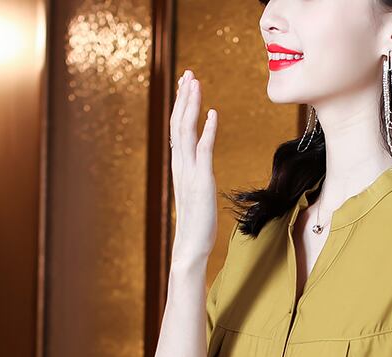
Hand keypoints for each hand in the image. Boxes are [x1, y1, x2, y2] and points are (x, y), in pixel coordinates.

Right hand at [169, 69, 218, 266]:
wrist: (191, 247)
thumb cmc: (197, 226)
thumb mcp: (197, 196)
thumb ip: (198, 179)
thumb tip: (202, 172)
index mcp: (179, 167)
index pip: (178, 130)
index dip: (181, 106)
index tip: (186, 86)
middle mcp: (180, 166)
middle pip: (178, 124)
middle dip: (184, 97)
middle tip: (189, 73)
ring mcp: (189, 173)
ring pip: (186, 131)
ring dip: (191, 105)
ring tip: (195, 83)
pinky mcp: (201, 182)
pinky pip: (203, 150)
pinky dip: (207, 130)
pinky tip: (213, 114)